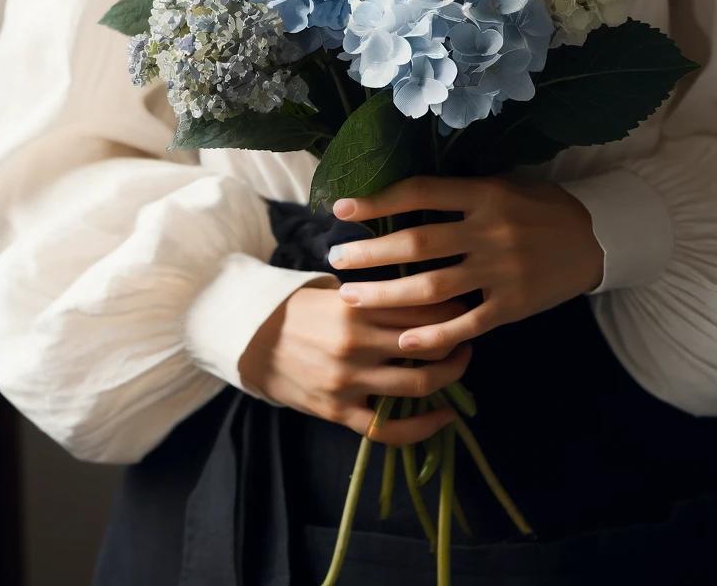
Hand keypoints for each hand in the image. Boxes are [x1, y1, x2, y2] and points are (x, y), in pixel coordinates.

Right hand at [238, 280, 471, 444]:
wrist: (247, 337)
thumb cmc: (296, 307)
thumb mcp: (334, 288)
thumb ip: (374, 292)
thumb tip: (421, 287)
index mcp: (356, 306)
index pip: (421, 305)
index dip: (452, 305)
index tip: (464, 302)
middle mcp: (356, 344)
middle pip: (429, 342)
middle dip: (458, 338)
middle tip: (469, 333)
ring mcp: (348, 381)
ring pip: (418, 384)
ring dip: (450, 376)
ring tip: (460, 365)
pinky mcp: (337, 411)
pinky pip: (388, 429)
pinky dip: (423, 427)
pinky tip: (444, 416)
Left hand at [327, 176, 603, 354]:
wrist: (594, 238)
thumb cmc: (538, 207)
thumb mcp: (502, 185)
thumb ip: (459, 193)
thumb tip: (399, 195)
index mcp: (484, 194)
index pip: (420, 193)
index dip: (377, 200)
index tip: (340, 208)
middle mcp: (489, 231)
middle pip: (417, 244)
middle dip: (369, 253)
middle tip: (335, 257)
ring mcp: (501, 271)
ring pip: (432, 288)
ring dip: (386, 295)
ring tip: (352, 296)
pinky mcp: (512, 305)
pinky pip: (466, 324)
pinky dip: (433, 335)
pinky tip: (403, 341)